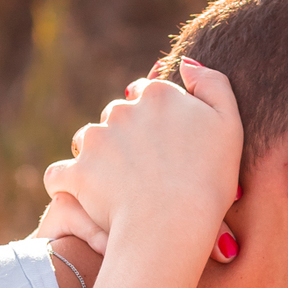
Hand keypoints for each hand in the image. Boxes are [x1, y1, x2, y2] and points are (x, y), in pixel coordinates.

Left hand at [43, 62, 242, 251]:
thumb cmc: (209, 180)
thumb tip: (186, 64)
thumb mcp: (229, 125)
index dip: (156, 118)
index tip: (165, 145)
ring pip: (86, 141)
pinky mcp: (76, 172)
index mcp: (158, 95)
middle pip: (115, 115)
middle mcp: (121, 109)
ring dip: (96, 158)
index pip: (147, 93)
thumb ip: (213, 85)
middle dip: (124, 136)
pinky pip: (59, 175)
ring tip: (117, 188)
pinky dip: (66, 184)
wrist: (174, 223)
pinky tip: (80, 197)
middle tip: (144, 170)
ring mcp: (95, 140)